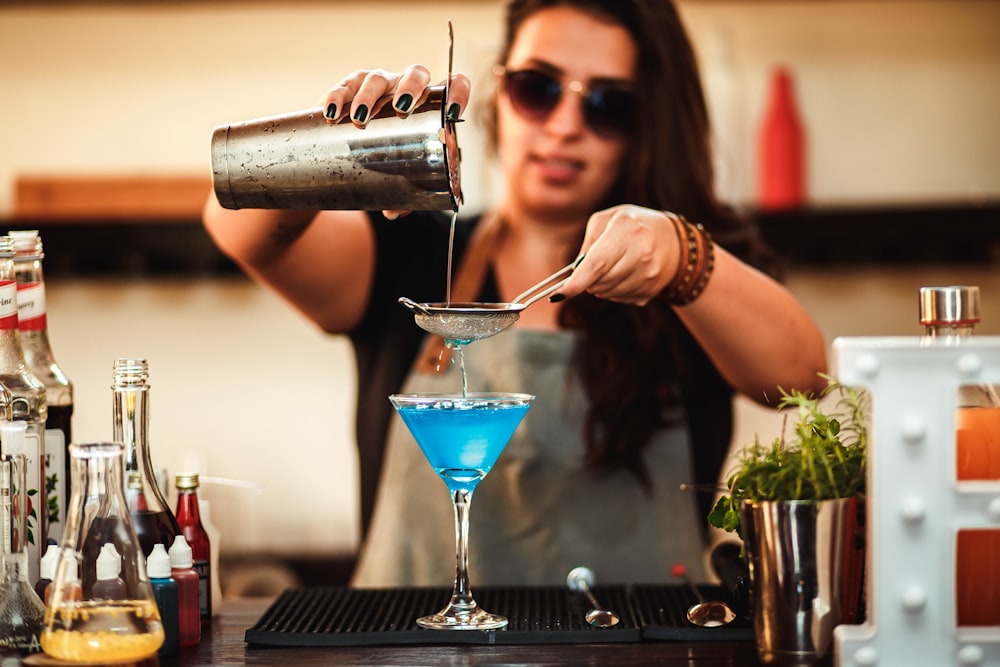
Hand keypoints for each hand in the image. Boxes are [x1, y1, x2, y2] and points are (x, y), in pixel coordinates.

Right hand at [318, 66, 470, 219]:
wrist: (348, 148)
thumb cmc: (385, 160)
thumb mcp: (398, 174)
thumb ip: (402, 194)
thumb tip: (394, 213)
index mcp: (429, 105)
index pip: (453, 85)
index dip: (457, 91)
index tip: (452, 112)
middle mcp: (406, 88)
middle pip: (416, 74)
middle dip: (410, 88)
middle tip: (401, 109)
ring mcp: (379, 84)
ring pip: (378, 79)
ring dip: (369, 96)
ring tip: (360, 118)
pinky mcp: (349, 86)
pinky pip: (344, 87)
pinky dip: (338, 98)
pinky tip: (333, 113)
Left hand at [557, 205, 683, 305]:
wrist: (673, 241)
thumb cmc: (633, 226)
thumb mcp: (607, 220)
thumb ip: (588, 243)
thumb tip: (574, 273)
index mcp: (627, 230)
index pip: (597, 264)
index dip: (576, 282)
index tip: (561, 293)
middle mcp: (642, 253)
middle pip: (600, 282)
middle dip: (587, 280)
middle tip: (592, 268)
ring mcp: (649, 274)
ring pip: (609, 293)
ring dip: (601, 286)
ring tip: (611, 268)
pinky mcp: (652, 290)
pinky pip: (621, 299)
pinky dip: (615, 291)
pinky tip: (624, 275)